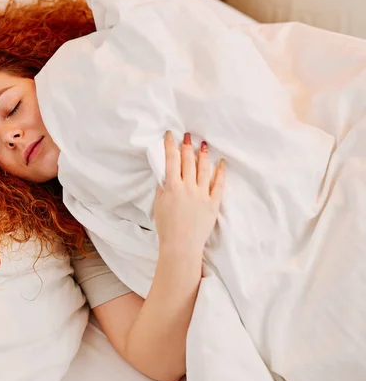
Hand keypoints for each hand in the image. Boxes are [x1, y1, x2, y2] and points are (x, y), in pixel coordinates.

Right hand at [153, 131, 224, 256]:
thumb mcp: (158, 205)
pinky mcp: (213, 203)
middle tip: (188, 136)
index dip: (170, 145)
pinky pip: (218, 184)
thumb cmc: (166, 227)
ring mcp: (202, 194)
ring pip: (203, 169)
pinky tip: (221, 163)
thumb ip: (162, 187)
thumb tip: (166, 175)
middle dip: (187, 146)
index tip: (170, 135)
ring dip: (203, 155)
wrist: (181, 246)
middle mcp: (188, 187)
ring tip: (203, 144)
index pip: (171, 160)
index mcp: (172, 187)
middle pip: (188, 161)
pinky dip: (220, 172)